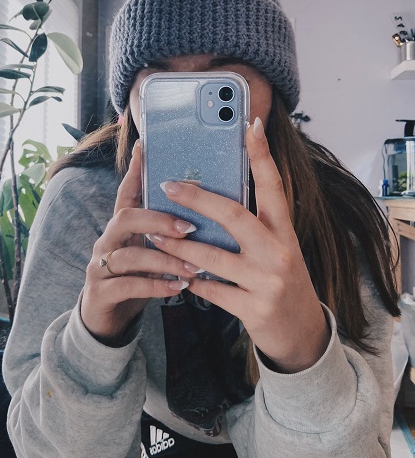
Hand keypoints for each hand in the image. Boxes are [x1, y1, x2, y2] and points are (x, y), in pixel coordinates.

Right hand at [80, 142, 199, 342]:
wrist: (107, 319)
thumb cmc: (136, 278)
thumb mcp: (148, 250)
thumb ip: (165, 231)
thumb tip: (202, 209)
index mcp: (121, 227)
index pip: (126, 192)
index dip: (134, 170)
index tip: (145, 148)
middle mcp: (108, 241)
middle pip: (126, 218)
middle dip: (158, 219)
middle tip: (189, 227)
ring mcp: (101, 266)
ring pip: (129, 255)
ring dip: (164, 259)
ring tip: (194, 267)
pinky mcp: (101, 292)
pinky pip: (128, 285)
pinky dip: (156, 286)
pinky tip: (178, 287)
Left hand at [146, 118, 330, 372]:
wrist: (303, 333)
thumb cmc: (282, 280)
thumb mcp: (278, 248)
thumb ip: (255, 226)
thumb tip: (215, 197)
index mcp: (285, 231)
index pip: (273, 186)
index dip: (262, 155)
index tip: (250, 125)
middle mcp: (279, 252)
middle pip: (234, 216)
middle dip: (198, 199)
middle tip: (169, 186)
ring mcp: (267, 282)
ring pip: (212, 257)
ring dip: (178, 246)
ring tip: (155, 235)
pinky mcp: (253, 309)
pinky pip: (211, 291)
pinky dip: (192, 281)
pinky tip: (177, 275)